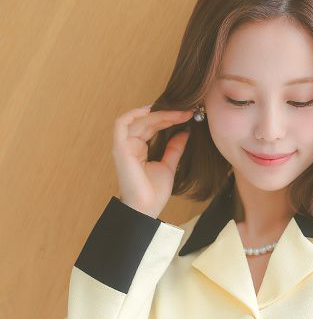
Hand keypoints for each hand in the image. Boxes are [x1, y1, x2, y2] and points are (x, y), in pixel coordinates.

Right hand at [112, 104, 192, 218]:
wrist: (146, 208)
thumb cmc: (154, 192)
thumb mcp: (169, 165)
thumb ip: (174, 148)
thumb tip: (185, 131)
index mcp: (139, 148)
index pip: (153, 126)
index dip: (169, 118)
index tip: (187, 115)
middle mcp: (130, 145)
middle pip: (147, 121)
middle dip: (167, 114)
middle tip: (186, 111)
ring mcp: (124, 145)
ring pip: (138, 120)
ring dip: (157, 114)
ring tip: (177, 112)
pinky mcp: (120, 148)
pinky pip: (122, 124)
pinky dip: (135, 114)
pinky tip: (153, 110)